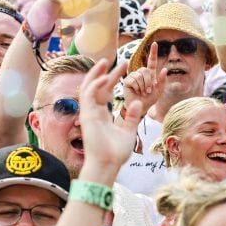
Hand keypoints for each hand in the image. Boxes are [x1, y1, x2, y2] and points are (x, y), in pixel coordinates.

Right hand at [25, 0, 114, 36]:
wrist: (45, 15)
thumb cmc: (64, 9)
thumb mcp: (80, 8)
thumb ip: (90, 2)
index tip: (112, 0)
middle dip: (87, 0)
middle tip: (80, 9)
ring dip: (76, 6)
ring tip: (70, 9)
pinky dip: (68, 7)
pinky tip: (64, 9)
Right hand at [79, 58, 142, 172]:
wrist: (108, 164)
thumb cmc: (116, 152)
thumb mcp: (129, 131)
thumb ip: (132, 117)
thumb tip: (139, 102)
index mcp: (102, 114)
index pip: (105, 91)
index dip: (113, 79)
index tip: (126, 68)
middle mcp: (93, 111)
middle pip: (97, 86)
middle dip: (106, 72)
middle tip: (120, 61)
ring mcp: (88, 112)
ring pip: (88, 87)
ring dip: (96, 74)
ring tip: (106, 61)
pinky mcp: (86, 115)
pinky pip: (88, 96)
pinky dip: (95, 85)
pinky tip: (105, 77)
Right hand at [122, 42, 167, 115]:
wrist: (140, 107)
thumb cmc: (150, 99)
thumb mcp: (159, 91)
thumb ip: (162, 80)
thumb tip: (165, 69)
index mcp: (150, 74)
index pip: (152, 61)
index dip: (153, 52)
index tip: (155, 43)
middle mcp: (141, 73)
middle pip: (146, 70)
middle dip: (149, 82)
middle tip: (148, 91)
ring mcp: (133, 76)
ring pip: (140, 75)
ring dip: (143, 86)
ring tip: (142, 92)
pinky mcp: (127, 81)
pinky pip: (133, 80)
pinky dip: (137, 88)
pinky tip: (136, 91)